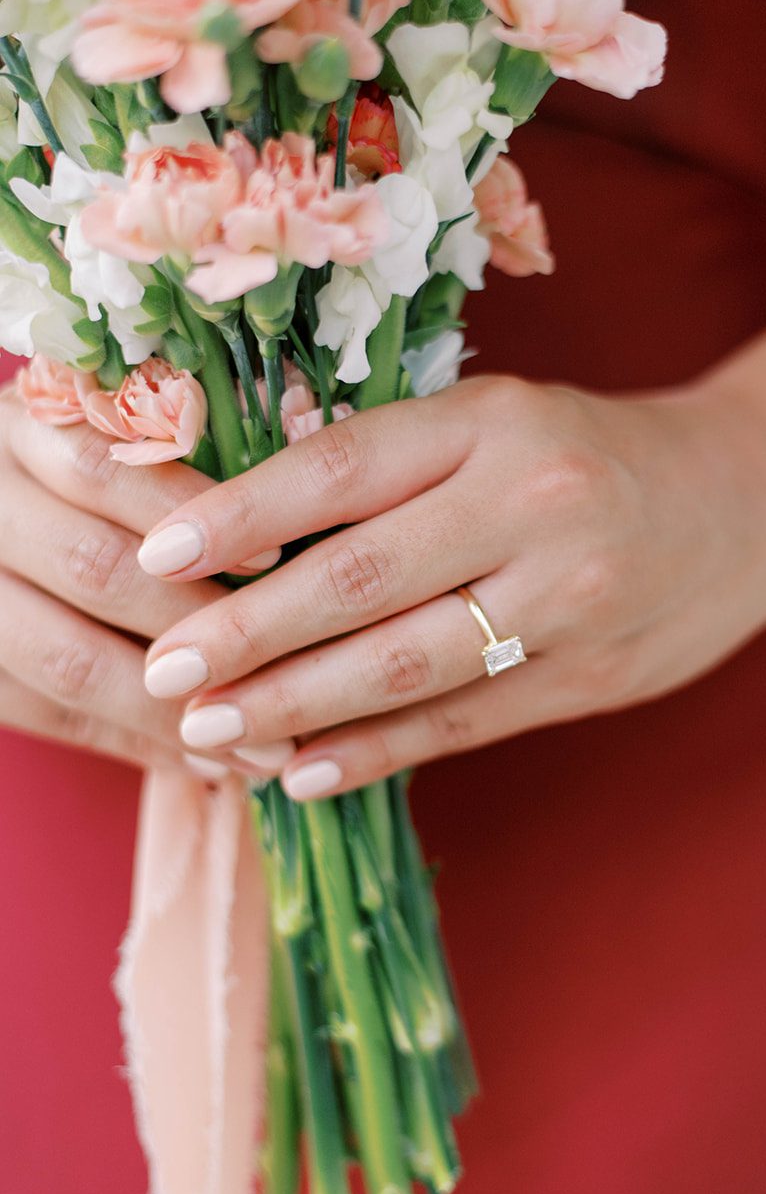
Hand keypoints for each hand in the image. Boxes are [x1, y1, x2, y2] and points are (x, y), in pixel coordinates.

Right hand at [0, 385, 277, 776]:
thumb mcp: (136, 445)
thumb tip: (308, 528)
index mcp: (29, 430)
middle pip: (94, 568)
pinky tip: (211, 763)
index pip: (106, 468)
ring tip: (268, 745)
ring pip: (70, 658)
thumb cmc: (125, 485)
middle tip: (299, 671)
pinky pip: (51, 714)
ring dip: (178, 709)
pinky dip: (137, 743)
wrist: (13, 533)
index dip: (193, 511)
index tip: (279, 556)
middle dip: (202, 628)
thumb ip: (193, 467)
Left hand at [139, 373, 765, 798]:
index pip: (341, 469)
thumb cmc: (591, 453)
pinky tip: (305, 772)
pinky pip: (465, 723)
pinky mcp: (591, 677)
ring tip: (212, 733)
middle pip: (361, 579)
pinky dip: (378, 751)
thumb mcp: (499, 421)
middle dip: (248, 634)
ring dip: (298, 706)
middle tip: (165, 673)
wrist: (750, 497)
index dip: (239, 515)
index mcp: (494, 424)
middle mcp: (532, 506)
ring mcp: (570, 598)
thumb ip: (393, 469)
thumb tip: (242, 533)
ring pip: (408, 664)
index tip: (155, 555)